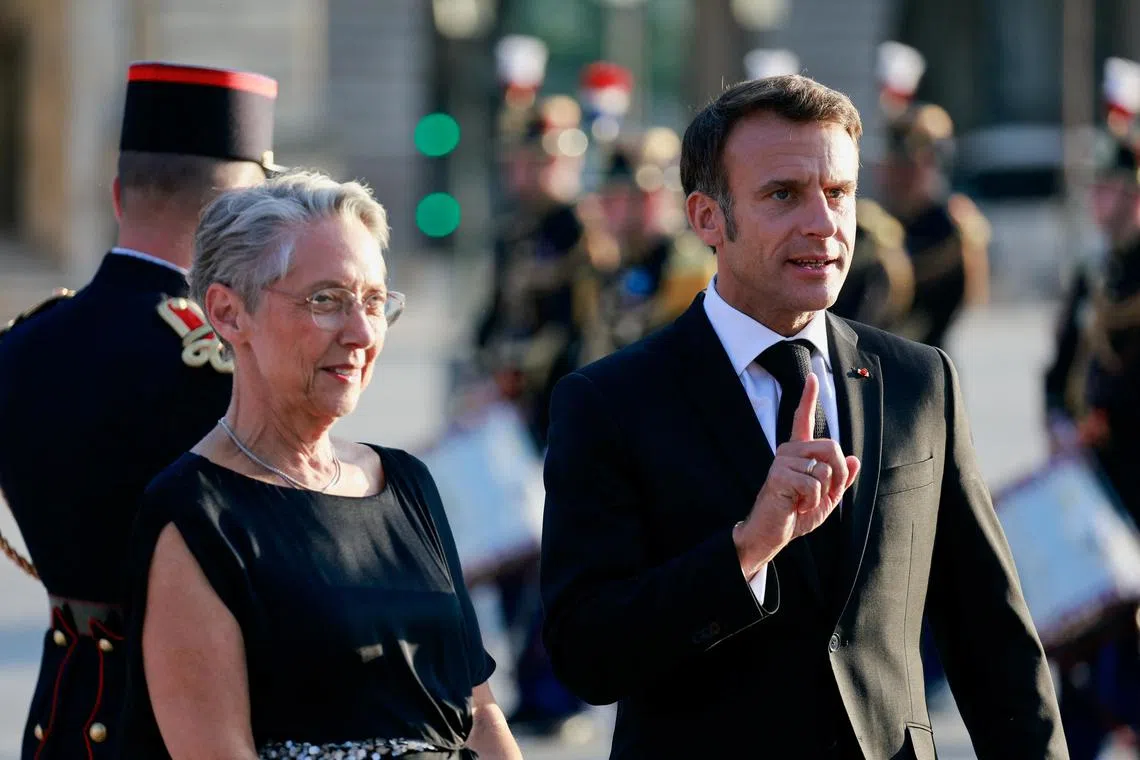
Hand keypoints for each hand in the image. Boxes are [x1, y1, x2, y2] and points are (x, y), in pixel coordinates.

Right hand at [733, 373, 860, 576]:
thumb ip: (840, 479)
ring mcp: (782, 461)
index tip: (812, 376)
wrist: (771, 534)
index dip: (809, 397)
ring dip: (824, 493)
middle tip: (826, 494)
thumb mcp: (826, 498)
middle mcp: (788, 451)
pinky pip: (814, 484)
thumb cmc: (795, 515)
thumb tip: (854, 459)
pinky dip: (812, 501)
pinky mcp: (779, 476)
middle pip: (832, 447)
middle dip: (839, 475)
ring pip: (825, 469)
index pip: (803, 419)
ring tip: (805, 501)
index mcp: (798, 452)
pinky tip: (797, 505)